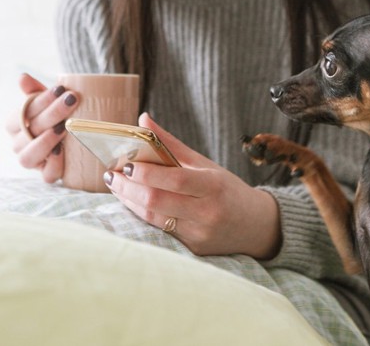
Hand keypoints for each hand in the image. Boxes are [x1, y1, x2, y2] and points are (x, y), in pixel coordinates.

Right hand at [5, 73, 79, 182]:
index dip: (41, 100)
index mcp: (15, 124)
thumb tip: (22, 77)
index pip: (22, 112)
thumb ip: (36, 91)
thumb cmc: (60, 116)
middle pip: (28, 132)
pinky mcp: (47, 174)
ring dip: (45, 142)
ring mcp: (32, 161)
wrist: (78, 135)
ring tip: (63, 128)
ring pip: (28, 157)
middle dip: (51, 114)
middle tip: (71, 101)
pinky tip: (63, 151)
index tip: (61, 89)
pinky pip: (46, 175)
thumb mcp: (51, 101)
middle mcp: (18, 144)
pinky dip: (53, 165)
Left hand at [105, 113, 281, 259]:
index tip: (125, 164)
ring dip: (129, 201)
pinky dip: (142, 215)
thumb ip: (171, 144)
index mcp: (212, 186)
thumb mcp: (205, 165)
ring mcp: (199, 234)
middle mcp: (206, 212)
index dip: (146, 173)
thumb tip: (143, 119)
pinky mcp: (193, 249)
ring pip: (153, 218)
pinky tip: (133, 203)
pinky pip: (160, 231)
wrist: (256, 227)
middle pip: (157, 201)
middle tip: (112, 175)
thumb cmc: (228, 190)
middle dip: (128, 188)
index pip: (174, 179)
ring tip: (117, 186)